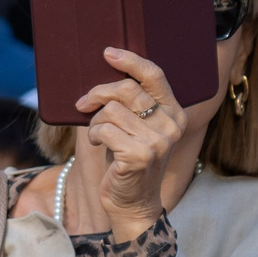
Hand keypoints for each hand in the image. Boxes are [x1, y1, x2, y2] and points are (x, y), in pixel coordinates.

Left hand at [76, 47, 185, 237]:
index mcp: (174, 113)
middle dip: (98, 93)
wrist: (132, 203)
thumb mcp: (136, 129)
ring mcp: (157, 141)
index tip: (108, 53)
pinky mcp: (138, 155)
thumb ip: (132, 105)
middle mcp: (171, 125)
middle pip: (126, 90)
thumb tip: (106, 75)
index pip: (155, 76)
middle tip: (83, 103)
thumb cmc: (127, 161)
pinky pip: (103, 129)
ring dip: (95, 122)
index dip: (130, 61)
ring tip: (98, 135)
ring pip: (111, 111)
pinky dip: (93, 135)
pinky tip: (97, 145)